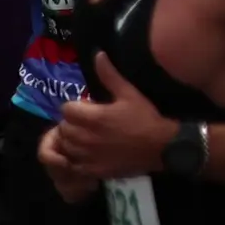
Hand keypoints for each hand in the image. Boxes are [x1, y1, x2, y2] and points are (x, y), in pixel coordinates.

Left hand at [47, 56, 172, 182]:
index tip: (89, 108)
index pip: (66, 109)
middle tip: (90, 122)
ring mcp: (86, 155)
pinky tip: (89, 153)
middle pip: (64, 127)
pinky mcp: (90, 169)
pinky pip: (71, 163)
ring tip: (88, 137)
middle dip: (74, 122)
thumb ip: (109, 75)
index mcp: (93, 117)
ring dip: (73, 139)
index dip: (76, 106)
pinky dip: (75, 158)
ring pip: (65, 145)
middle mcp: (85, 137)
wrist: (160, 147)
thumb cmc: (145, 118)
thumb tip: (97, 54)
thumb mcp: (129, 93)